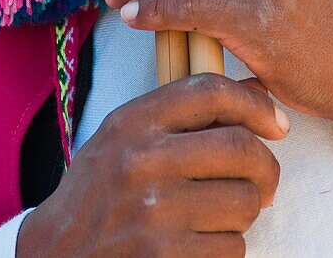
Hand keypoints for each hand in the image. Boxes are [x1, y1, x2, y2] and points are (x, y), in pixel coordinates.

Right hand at [16, 73, 286, 257]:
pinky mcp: (167, 256)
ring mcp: (155, 211)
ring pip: (244, 201)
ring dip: (244, 211)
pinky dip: (228, 247)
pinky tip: (202, 242)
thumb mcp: (126, 135)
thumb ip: (181, 112)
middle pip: (241, 147)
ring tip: (220, 214)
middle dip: (266, 167)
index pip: (211, 91)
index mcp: (134, 121)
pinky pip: (233, 247)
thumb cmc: (101, 191)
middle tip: (264, 181)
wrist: (56, 254)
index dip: (256, 104)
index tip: (276, 123)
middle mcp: (144, 160)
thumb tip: (259, 95)